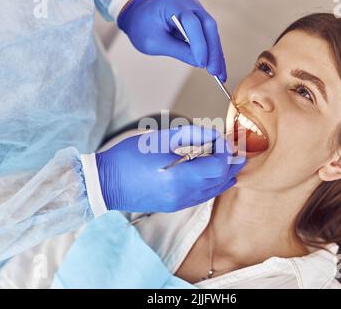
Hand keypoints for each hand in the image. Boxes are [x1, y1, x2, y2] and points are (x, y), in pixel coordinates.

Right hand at [95, 125, 245, 212]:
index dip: (226, 150)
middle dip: (231, 162)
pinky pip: (203, 195)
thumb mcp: (159, 139)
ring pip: (214, 189)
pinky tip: (215, 173)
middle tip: (235, 146)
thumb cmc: (127, 158)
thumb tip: (213, 134)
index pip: (218, 165)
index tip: (225, 137)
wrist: (105, 184)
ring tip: (228, 157)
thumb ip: (191, 135)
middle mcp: (183, 195)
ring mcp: (179, 203)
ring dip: (225, 173)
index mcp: (179, 178)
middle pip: (221, 179)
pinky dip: (213, 183)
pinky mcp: (175, 205)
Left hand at [117, 0, 226, 81]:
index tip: (202, 64)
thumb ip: (178, 51)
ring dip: (216, 54)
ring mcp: (196, 10)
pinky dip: (213, 52)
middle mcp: (188, 4)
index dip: (199, 44)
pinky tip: (218, 67)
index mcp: (173, 4)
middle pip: (208, 26)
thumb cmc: (143, 27)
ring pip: (212, 33)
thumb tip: (199, 63)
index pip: (192, 23)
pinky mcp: (199, 20)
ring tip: (220, 75)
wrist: (140, 16)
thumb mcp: (155, 43)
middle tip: (215, 72)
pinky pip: (209, 37)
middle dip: (213, 51)